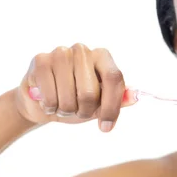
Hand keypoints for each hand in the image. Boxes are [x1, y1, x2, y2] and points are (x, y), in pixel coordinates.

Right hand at [15, 44, 135, 131]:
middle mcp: (82, 50)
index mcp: (102, 56)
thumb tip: (136, 97)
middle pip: (90, 92)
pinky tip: (48, 101)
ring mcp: (60, 53)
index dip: (112, 106)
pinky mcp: (40, 61)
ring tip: (63, 105)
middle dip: (85, 111)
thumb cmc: (75, 100)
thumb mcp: (99, 103)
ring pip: (69, 98)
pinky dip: (50, 107)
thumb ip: (118, 100)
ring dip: (66, 111)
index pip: (114, 79)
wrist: (41, 101)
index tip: (106, 126)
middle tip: (79, 112)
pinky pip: (50, 97)